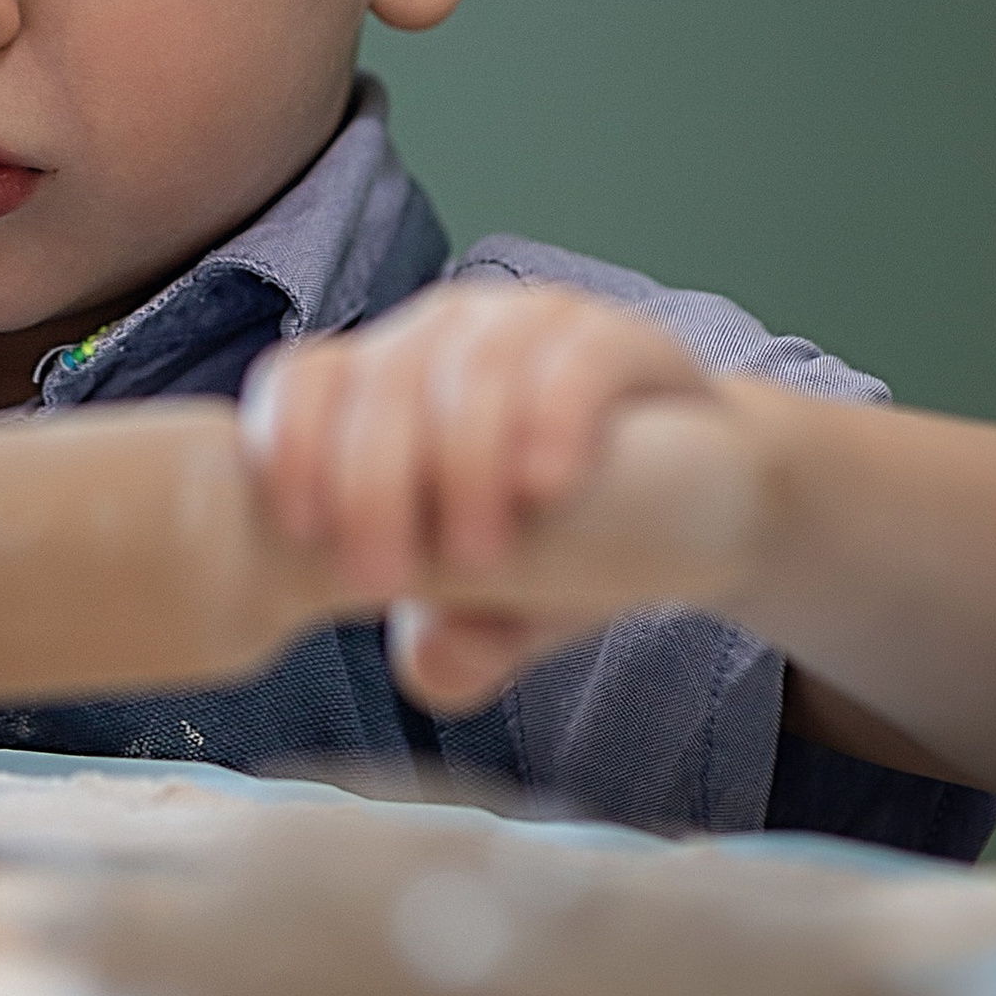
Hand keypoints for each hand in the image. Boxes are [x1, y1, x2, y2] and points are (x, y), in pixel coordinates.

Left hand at [241, 284, 720, 713]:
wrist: (707, 509)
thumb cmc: (572, 546)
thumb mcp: (503, 612)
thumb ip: (460, 643)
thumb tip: (431, 669)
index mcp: (385, 386)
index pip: (305, 382)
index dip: (289, 443)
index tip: (300, 531)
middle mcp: (445, 339)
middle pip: (377, 378)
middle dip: (368, 483)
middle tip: (385, 579)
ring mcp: (532, 325)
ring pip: (469, 365)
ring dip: (461, 461)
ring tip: (479, 554)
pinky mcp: (622, 339)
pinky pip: (575, 358)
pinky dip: (553, 417)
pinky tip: (551, 485)